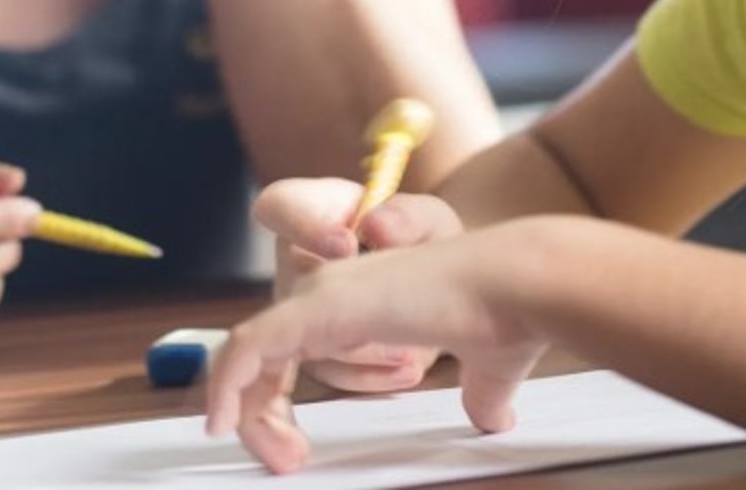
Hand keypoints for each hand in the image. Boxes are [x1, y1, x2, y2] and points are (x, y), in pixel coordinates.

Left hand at [206, 223, 547, 474]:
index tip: (294, 450)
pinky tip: (227, 425)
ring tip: (281, 459)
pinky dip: (227, 388)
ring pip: (245, 358)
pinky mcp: (316, 308)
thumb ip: (479, 393)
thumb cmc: (508, 316)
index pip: (285, 352)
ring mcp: (319, 296)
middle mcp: (329, 292)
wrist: (518, 284)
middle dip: (259, 417)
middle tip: (288, 461)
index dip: (277, 404)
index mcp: (358, 302)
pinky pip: (245, 350)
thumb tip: (493, 418)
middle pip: (258, 359)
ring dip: (247, 416)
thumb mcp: (485, 372)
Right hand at [255, 177, 461, 391]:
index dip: (302, 227)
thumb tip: (379, 226)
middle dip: (338, 313)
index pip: (277, 206)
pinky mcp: (316, 350)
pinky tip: (408, 369)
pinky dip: (369, 376)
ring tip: (408, 356)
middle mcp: (293, 263)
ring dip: (359, 354)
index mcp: (308, 211)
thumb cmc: (413, 238)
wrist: (429, 279)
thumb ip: (408, 217)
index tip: (345, 243)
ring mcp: (298, 312)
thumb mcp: (423, 218)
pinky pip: (330, 370)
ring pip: (306, 342)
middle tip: (381, 315)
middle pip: (290, 289)